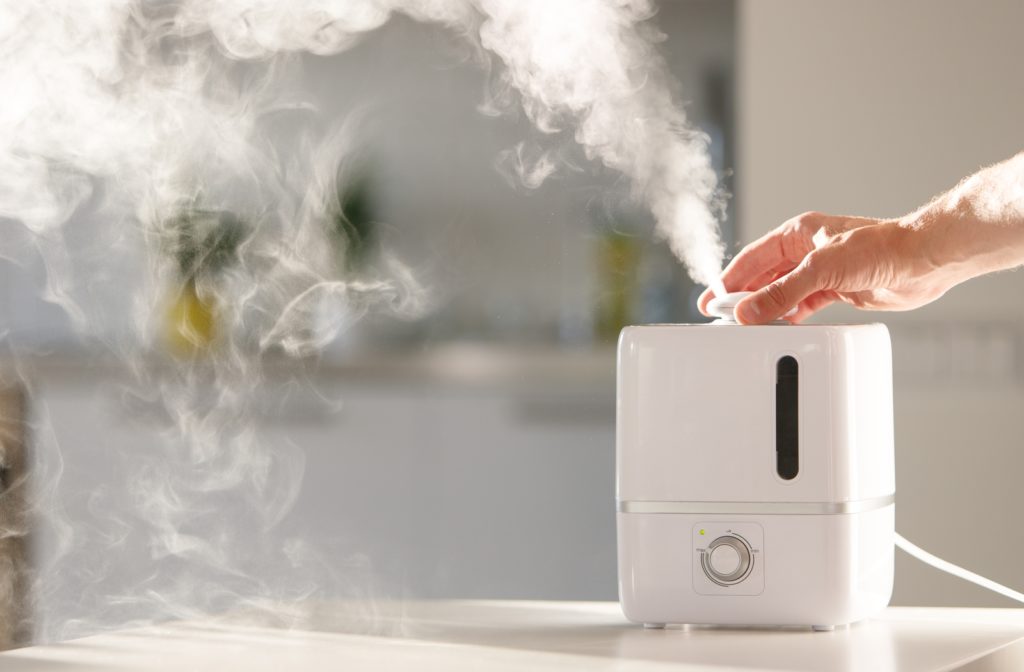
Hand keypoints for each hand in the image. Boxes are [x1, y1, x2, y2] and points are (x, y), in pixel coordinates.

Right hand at [697, 211, 953, 323]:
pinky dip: (789, 317)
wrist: (924, 261)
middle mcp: (807, 251)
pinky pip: (803, 306)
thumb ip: (782, 293)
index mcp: (798, 234)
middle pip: (765, 277)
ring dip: (766, 308)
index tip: (712, 299)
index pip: (752, 258)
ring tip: (747, 325)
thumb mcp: (821, 270)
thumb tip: (748, 311)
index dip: (730, 279)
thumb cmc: (881, 247)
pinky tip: (779, 327)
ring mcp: (823, 271)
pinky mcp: (838, 290)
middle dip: (744, 296)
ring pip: (783, 292)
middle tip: (722, 316)